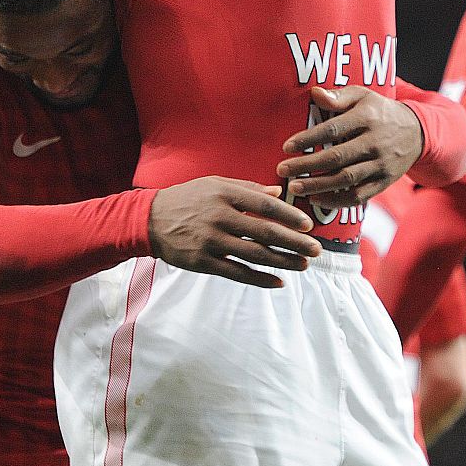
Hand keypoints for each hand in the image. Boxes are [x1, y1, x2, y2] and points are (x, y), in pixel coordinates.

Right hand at [148, 177, 319, 287]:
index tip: (308, 225)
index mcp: (224, 195)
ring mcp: (210, 242)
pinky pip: (236, 273)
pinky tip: (278, 282)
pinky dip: (259, 279)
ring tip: (303, 265)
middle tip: (316, 250)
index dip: (289, 215)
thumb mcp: (214, 184)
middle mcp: (219, 218)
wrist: (149, 220)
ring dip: (282, 261)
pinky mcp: (203, 262)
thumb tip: (278, 192)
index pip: (264, 205)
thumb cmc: (188, 198)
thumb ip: (247, 188)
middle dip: (294, 242)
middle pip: (264, 232)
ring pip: (254, 255)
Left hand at [277, 85, 422, 204]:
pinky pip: (359, 195)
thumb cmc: (378, 111)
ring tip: (294, 188)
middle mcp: (375, 142)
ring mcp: (381, 164)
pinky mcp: (383, 182)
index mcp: (367, 117)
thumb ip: (339, 96)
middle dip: (306, 166)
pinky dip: (337, 200)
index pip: (333, 129)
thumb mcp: (362, 96)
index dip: (308, 139)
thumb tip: (315, 93)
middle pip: (336, 157)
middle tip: (282, 170)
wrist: (415, 132)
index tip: (286, 146)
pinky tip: (316, 199)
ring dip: (318, 186)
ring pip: (346, 179)